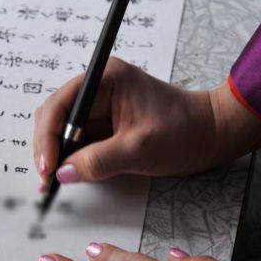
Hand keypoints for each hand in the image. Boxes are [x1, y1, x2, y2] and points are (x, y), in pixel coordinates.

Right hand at [33, 57, 260, 186]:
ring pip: (62, 128)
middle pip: (55, 114)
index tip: (48, 167)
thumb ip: (98, 161)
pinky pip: (77, 139)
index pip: (62, 104)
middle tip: (48, 179)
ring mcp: (100, 105)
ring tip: (54, 181)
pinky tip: (68, 174)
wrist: (213, 134)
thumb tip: (63, 173)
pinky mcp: (105, 123)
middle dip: (48, 146)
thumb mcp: (139, 149)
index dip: (48, 137)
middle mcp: (98, 86)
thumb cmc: (184, 132)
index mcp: (106, 78)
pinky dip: (69, 157)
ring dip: (56, 154)